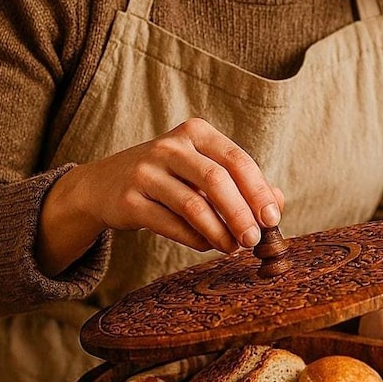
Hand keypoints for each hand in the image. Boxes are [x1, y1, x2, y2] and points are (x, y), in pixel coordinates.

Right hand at [37, 118, 283, 275]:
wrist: (105, 186)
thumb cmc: (170, 181)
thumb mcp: (205, 172)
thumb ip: (242, 185)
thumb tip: (278, 203)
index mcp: (196, 133)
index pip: (236, 160)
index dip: (258, 191)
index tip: (272, 220)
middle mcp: (170, 146)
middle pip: (216, 181)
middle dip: (240, 214)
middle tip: (253, 241)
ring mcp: (146, 171)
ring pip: (193, 205)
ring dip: (219, 232)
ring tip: (232, 248)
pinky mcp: (129, 200)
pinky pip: (170, 224)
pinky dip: (195, 239)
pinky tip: (206, 245)